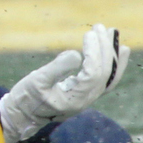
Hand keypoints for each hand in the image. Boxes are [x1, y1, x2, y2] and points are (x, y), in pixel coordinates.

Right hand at [0, 24, 129, 142]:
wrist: (24, 115)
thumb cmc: (26, 98)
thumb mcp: (36, 81)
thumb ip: (56, 68)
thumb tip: (77, 54)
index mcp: (75, 99)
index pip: (93, 73)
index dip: (94, 52)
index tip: (88, 34)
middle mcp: (87, 100)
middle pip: (104, 73)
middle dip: (104, 48)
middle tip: (100, 27)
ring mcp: (89, 97)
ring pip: (109, 75)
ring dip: (111, 53)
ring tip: (113, 32)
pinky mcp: (86, 93)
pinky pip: (106, 78)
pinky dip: (114, 63)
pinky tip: (118, 51)